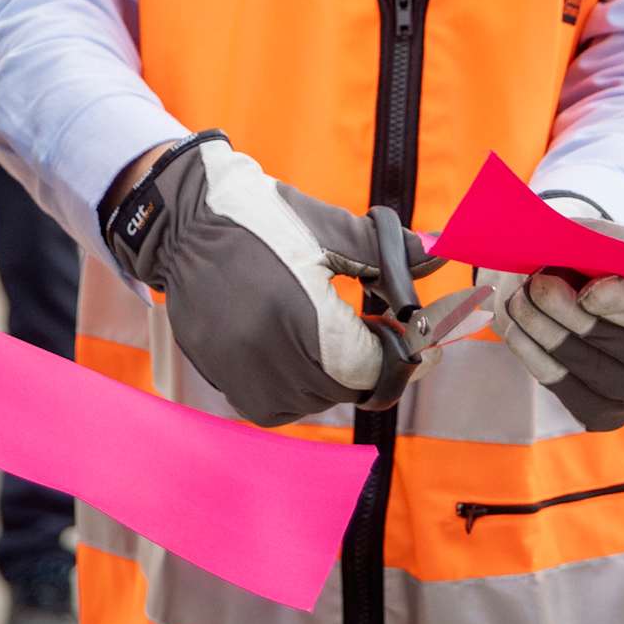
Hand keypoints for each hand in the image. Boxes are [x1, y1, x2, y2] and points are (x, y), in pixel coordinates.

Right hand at [96, 134, 399, 426]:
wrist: (183, 219)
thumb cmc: (261, 217)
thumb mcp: (328, 228)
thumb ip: (386, 251)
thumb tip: (440, 252)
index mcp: (299, 310)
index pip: (366, 367)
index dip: (397, 356)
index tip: (404, 336)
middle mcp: (264, 348)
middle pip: (341, 388)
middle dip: (366, 365)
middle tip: (374, 335)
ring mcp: (236, 366)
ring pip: (308, 403)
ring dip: (331, 379)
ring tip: (331, 340)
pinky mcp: (217, 373)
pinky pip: (271, 406)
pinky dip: (293, 391)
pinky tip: (297, 355)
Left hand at [473, 198, 623, 431]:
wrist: (601, 293)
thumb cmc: (612, 260)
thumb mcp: (614, 241)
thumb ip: (600, 244)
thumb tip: (562, 256)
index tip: (590, 289)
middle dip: (573, 316)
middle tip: (536, 285)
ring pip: (594, 373)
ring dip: (546, 336)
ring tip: (518, 302)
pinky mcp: (607, 411)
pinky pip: (569, 390)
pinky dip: (536, 357)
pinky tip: (515, 329)